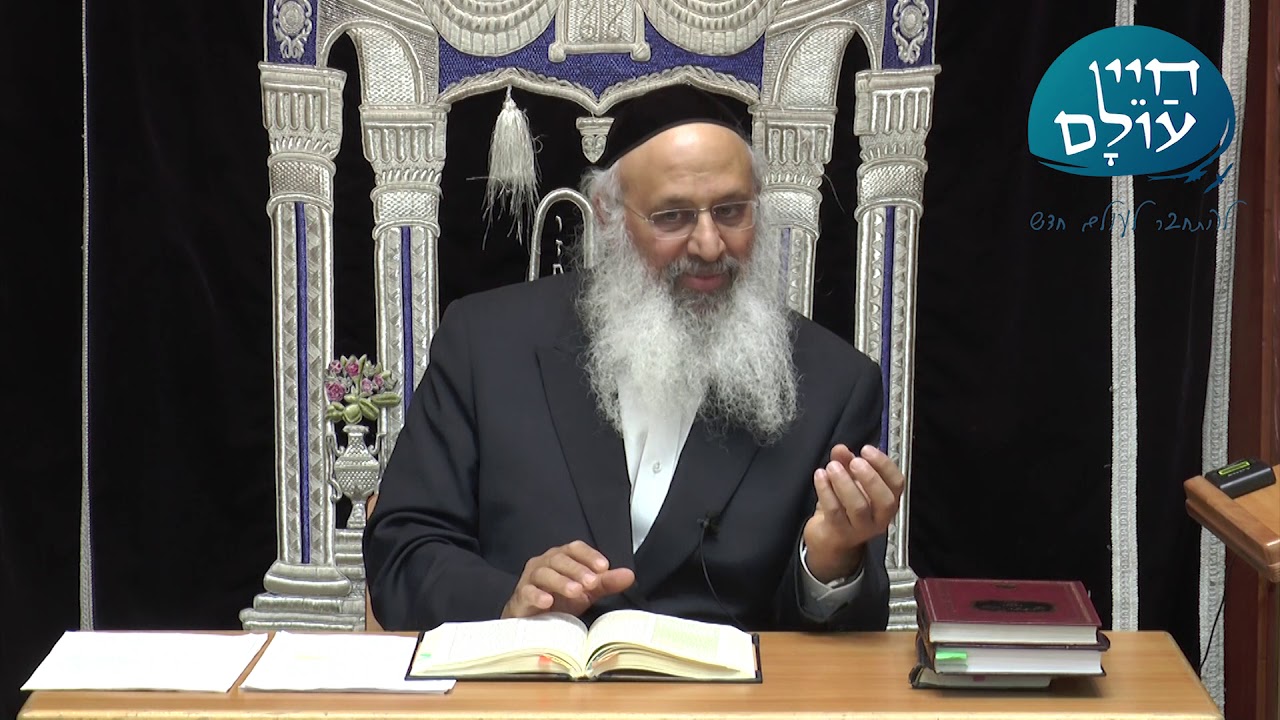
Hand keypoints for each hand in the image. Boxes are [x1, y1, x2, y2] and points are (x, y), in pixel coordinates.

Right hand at [501, 540, 635, 618]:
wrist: (532, 621)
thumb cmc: (560, 602)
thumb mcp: (586, 592)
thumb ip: (606, 582)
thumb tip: (630, 575)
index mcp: (562, 558)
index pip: (575, 548)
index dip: (589, 555)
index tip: (604, 567)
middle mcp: (545, 563)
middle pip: (560, 559)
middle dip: (578, 569)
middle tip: (592, 582)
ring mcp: (530, 578)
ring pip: (544, 573)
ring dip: (561, 581)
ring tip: (576, 591)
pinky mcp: (520, 596)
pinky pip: (527, 592)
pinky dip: (537, 595)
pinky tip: (548, 601)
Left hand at [803, 444, 904, 582]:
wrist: (829, 537)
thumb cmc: (845, 505)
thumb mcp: (849, 480)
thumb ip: (846, 462)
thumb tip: (840, 449)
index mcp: (888, 501)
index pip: (897, 483)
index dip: (884, 465)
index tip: (866, 449)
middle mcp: (879, 518)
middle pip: (884, 500)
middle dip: (870, 477)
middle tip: (854, 461)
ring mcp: (860, 529)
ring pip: (858, 507)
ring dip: (844, 482)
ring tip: (831, 466)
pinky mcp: (840, 533)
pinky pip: (834, 511)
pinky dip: (826, 491)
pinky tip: (820, 475)